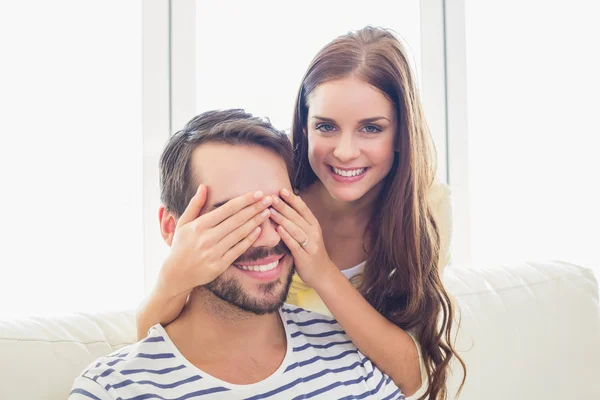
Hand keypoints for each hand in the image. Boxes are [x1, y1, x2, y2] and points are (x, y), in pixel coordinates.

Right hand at [158, 185, 272, 297]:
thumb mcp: (183, 223)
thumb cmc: (181, 246)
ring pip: (239, 234)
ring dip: (255, 222)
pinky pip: (238, 250)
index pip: (227, 209)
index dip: (244, 200)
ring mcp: (214, 252)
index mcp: (199, 225)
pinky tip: (258, 231)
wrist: (176, 274)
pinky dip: (249, 240)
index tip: (258, 193)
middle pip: (236, 220)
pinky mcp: (219, 265)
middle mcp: (207, 238)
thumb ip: (195, 205)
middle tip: (269, 200)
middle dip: (255, 208)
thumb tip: (204, 186)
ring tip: (267, 212)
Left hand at [269, 188, 337, 287]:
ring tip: (270, 211)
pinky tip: (278, 229)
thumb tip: (287, 205)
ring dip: (282, 219)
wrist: (322, 274)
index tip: (282, 190)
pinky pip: (295, 244)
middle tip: (272, 197)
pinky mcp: (305, 257)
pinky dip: (287, 236)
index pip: (303, 209)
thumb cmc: (311, 252)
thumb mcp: (309, 234)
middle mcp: (314, 233)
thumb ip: (300, 222)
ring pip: (295, 229)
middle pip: (297, 217)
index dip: (293, 199)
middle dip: (284, 206)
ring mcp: (310, 245)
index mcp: (314, 226)